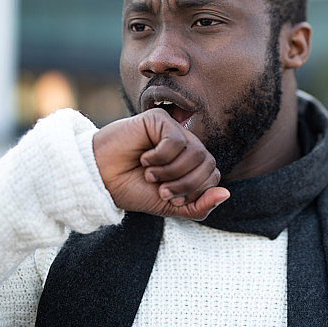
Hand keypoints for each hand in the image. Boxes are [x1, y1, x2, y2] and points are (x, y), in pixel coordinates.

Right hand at [92, 108, 228, 219]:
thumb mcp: (169, 206)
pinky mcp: (159, 120)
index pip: (213, 176)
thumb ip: (198, 206)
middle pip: (208, 164)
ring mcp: (174, 131)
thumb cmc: (132, 190)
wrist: (100, 180)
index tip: (169, 198)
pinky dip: (161, 157)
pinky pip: (177, 140)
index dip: (194, 191)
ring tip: (150, 174)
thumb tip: (226, 193)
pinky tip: (144, 158)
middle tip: (161, 189)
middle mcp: (186, 146)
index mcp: (190, 165)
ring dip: (172, 171)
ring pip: (196, 152)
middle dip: (186, 184)